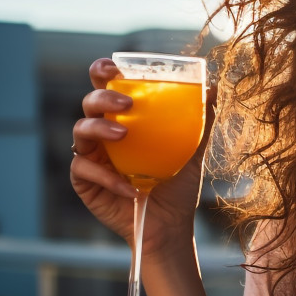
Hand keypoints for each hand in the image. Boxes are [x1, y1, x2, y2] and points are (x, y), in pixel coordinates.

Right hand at [70, 58, 214, 255]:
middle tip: (126, 104)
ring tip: (123, 135)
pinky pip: (84, 169)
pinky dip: (107, 176)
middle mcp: (103, 135)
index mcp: (124, 121)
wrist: (169, 226)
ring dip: (99, 128)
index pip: (106, 88)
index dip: (102, 73)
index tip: (114, 69)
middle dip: (102, 98)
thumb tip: (215, 88)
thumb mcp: (192, 153)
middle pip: (89, 104)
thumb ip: (200, 123)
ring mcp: (91, 157)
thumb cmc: (178, 188)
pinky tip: (129, 188)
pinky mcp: (84, 181)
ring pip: (80, 130)